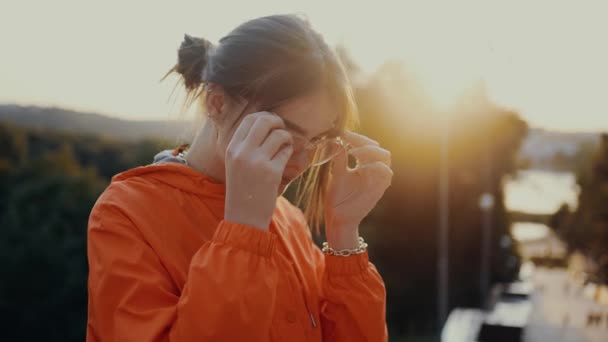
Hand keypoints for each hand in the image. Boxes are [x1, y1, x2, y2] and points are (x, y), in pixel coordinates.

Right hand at [224, 111, 293, 229]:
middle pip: (264, 121)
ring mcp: (257, 162)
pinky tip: (285, 160)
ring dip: (286, 138)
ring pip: (279, 134)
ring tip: (285, 147)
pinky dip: (289, 152)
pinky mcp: (271, 172)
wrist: (243, 217)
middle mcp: (242, 152)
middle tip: (281, 130)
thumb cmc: (242, 190)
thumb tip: (265, 123)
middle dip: (277, 122)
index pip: (249, 119)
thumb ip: (245, 145)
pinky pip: (286, 152)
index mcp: (231, 149)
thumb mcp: (235, 165)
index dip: (264, 116)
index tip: (271, 124)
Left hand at [325, 132, 392, 247]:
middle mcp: (372, 171)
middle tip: (349, 140)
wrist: (337, 218)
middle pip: (379, 149)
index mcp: (363, 166)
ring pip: (386, 157)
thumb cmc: (336, 198)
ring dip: (371, 151)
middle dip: (365, 141)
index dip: (357, 138)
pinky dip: (375, 166)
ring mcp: (377, 179)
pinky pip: (386, 173)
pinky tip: (360, 167)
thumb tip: (338, 141)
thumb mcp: (336, 174)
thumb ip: (339, 159)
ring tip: (354, 152)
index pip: (367, 146)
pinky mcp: (379, 189)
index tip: (343, 133)